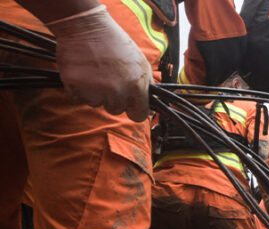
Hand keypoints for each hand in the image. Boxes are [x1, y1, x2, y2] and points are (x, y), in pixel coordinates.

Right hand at [46, 5, 151, 120]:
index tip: (130, 105)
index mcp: (136, 86)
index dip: (134, 110)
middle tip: (108, 78)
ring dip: (95, 93)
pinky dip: (79, 90)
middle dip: (113, 98)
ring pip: (97, 104)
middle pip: (116, 110)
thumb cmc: (115, 43)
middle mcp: (116, 91)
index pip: (139, 116)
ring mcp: (94, 90)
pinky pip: (78, 99)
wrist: (86, 27)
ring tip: (95, 73)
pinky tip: (83, 73)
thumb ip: (145, 85)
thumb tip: (149, 102)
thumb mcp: (140, 62)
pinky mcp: (74, 87)